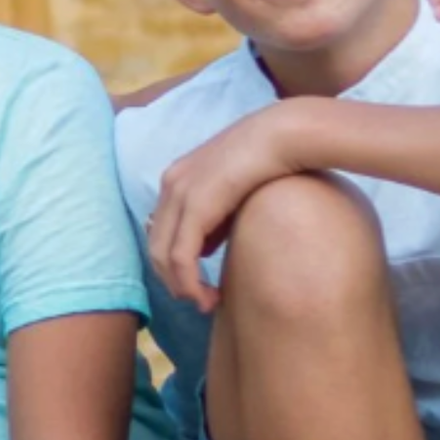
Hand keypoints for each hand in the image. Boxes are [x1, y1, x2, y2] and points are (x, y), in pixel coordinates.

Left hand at [148, 104, 314, 312]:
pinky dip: (190, 283)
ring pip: (163, 256)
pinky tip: (208, 297)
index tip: (193, 286)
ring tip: (205, 304)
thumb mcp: (234, 193)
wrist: (285, 136)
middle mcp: (171, 184)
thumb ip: (215, 220)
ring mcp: (180, 193)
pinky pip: (181, 257)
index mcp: (176, 179)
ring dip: (182, 287)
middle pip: (155, 247)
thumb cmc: (270, 162)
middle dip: (172, 280)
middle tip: (197, 302)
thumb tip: (206, 248)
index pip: (159, 231)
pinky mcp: (196, 205)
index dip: (171, 264)